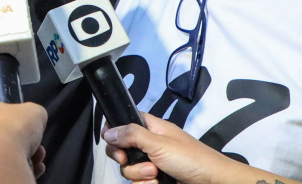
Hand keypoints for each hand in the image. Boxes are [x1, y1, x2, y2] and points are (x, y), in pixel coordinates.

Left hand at [0, 92, 46, 179]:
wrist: (0, 164)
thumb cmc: (10, 129)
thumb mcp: (33, 111)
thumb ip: (31, 112)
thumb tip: (33, 118)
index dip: (0, 105)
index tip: (14, 113)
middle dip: (13, 135)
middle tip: (30, 139)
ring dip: (16, 153)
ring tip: (35, 156)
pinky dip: (10, 166)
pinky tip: (30, 168)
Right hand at [102, 113, 226, 183]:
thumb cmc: (193, 159)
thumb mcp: (159, 143)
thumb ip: (132, 135)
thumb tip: (108, 132)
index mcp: (151, 128)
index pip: (124, 123)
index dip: (115, 132)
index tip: (113, 142)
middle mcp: (149, 145)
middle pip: (121, 150)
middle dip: (126, 159)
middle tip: (129, 159)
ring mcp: (152, 164)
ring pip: (128, 170)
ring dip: (139, 174)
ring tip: (156, 174)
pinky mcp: (155, 180)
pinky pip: (138, 183)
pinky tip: (158, 183)